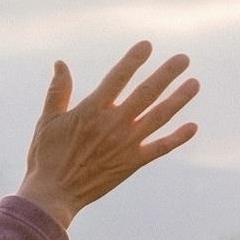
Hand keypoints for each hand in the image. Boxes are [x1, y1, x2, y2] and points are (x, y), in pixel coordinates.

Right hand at [17, 41, 199, 228]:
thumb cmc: (45, 156)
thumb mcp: (47, 121)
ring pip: (160, 116)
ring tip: (194, 83)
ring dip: (179, 99)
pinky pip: (161, 147)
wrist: (53, 194)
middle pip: (147, 92)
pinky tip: (192, 126)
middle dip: (167, 74)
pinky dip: (178, 137)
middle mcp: (114, 124)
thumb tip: (61, 64)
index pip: (118, 78)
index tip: (147, 45)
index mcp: (91, 110)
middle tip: (184, 59)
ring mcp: (126, 143)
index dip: (133, 60)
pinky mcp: (133, 163)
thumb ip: (58, 91)